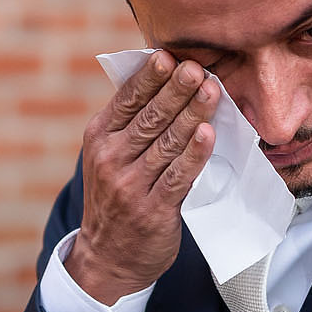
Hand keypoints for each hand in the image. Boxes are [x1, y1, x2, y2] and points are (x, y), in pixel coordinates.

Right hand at [67, 52, 219, 303]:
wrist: (107, 256)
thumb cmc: (117, 196)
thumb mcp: (109, 155)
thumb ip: (131, 123)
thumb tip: (164, 78)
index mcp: (99, 137)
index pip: (127, 99)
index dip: (149, 77)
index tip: (169, 55)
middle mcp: (111, 158)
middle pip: (149, 117)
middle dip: (175, 90)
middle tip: (197, 67)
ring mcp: (131, 185)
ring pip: (166, 143)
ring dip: (192, 114)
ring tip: (211, 91)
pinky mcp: (153, 209)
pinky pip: (178, 176)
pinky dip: (194, 154)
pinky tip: (208, 134)